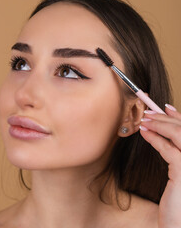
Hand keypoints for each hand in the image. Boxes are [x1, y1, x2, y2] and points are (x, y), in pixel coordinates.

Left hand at [140, 104, 180, 227]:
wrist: (179, 225)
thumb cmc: (179, 201)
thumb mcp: (179, 172)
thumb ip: (176, 152)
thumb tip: (164, 133)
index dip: (180, 117)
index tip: (166, 107)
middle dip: (167, 118)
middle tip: (149, 113)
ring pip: (180, 135)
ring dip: (161, 124)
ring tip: (144, 120)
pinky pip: (169, 149)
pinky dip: (155, 139)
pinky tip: (145, 133)